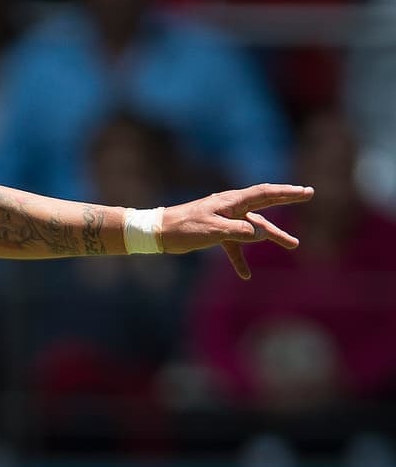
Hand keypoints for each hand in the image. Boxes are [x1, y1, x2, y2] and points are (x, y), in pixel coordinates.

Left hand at [162, 184, 313, 280]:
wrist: (159, 232)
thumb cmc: (184, 228)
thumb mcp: (212, 230)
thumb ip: (238, 231)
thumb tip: (261, 234)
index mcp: (232, 202)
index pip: (266, 194)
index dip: (287, 192)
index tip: (306, 191)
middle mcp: (231, 208)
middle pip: (265, 206)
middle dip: (287, 200)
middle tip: (308, 195)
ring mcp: (225, 220)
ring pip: (254, 228)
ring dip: (272, 236)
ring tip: (293, 244)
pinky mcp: (216, 233)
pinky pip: (234, 245)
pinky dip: (240, 259)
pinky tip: (245, 275)